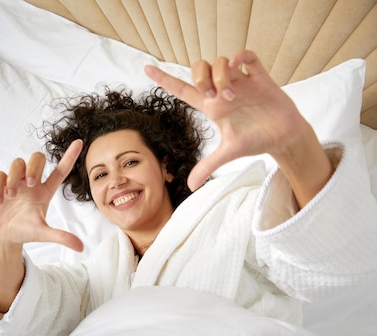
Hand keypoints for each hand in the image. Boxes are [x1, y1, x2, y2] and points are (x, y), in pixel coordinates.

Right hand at [0, 139, 83, 251]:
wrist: (6, 235)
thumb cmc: (27, 230)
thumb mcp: (44, 233)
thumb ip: (61, 237)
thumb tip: (80, 248)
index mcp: (46, 191)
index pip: (60, 170)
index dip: (69, 157)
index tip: (79, 142)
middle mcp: (32, 183)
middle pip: (37, 158)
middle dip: (34, 167)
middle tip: (30, 183)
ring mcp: (16, 182)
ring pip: (17, 163)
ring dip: (14, 177)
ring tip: (11, 195)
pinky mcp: (1, 185)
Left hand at [145, 50, 316, 190]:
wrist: (283, 138)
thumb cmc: (255, 141)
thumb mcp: (228, 154)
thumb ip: (208, 166)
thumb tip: (190, 185)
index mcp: (211, 107)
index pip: (182, 90)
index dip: (164, 79)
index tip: (146, 69)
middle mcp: (223, 91)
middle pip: (199, 68)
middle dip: (200, 77)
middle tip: (210, 96)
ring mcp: (240, 82)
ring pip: (220, 62)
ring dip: (220, 76)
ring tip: (231, 96)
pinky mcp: (259, 78)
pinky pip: (247, 56)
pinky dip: (240, 57)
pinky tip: (239, 67)